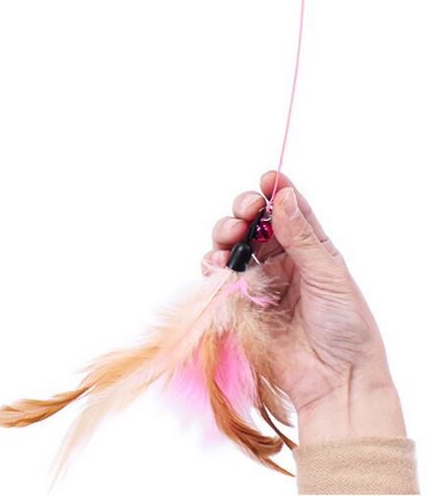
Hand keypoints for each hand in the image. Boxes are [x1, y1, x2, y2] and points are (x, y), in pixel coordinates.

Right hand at [203, 171, 405, 444]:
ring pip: (232, 245)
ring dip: (226, 235)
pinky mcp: (240, 302)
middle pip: (254, 224)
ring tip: (230, 238)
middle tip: (245, 211)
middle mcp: (282, 260)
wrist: (334, 380)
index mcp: (310, 249)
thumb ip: (301, 237)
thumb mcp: (329, 275)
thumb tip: (284, 197)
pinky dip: (212, 264)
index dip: (276, 191)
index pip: (289, 211)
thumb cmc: (345, 328)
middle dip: (244, 210)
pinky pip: (218, 276)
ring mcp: (259, 280)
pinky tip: (218, 264)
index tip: (267, 178)